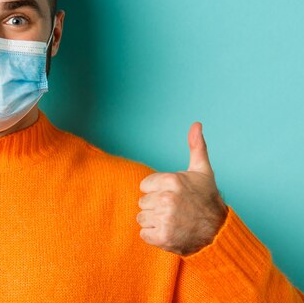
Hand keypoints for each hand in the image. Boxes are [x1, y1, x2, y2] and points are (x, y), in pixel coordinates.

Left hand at [136, 122, 227, 255]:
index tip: (173, 195)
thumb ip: (196, 146)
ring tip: (173, 221)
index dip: (157, 191)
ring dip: (154, 222)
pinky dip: (154, 236)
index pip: (144, 185)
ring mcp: (165, 219)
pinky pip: (144, 234)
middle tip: (175, 210)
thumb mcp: (203, 171)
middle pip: (142, 202)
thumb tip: (196, 123)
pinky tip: (170, 232)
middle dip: (155, 206)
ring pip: (142, 218)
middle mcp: (167, 198)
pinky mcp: (163, 237)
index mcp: (172, 180)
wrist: (219, 233)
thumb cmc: (207, 200)